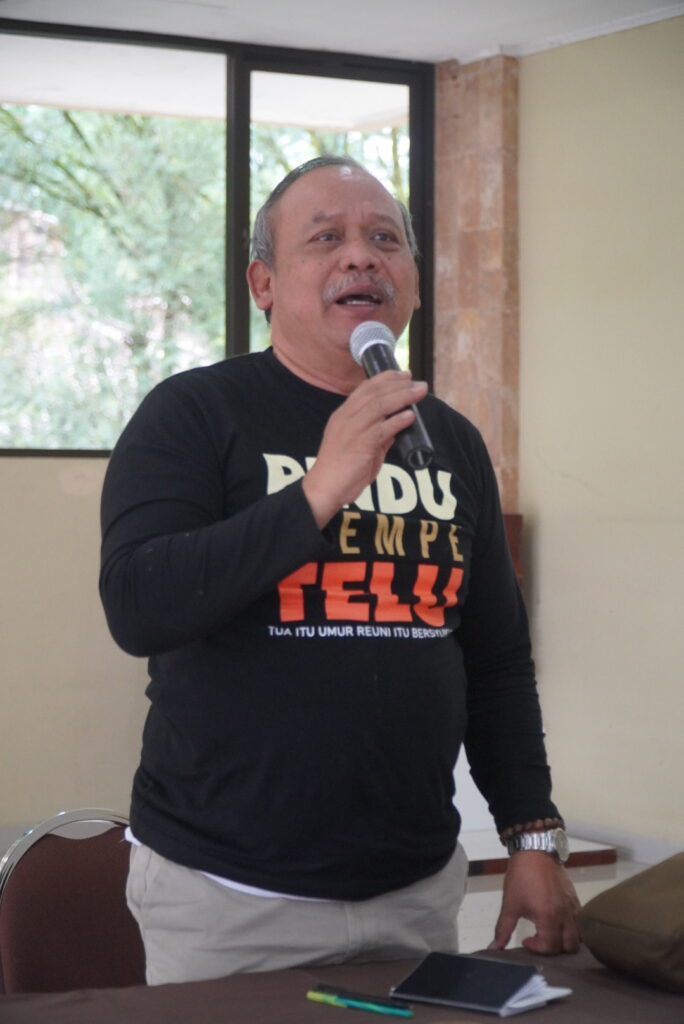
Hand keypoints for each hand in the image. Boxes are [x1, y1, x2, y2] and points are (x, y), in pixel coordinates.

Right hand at [302, 370, 427, 527]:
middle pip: (374, 393)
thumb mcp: (359, 446)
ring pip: (379, 406)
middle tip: (416, 381)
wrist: (324, 487)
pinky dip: (397, 421)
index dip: (385, 379)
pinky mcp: (359, 445)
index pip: (364, 389)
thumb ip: (377, 435)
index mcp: (343, 415)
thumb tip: (397, 425)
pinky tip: (410, 415)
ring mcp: (352, 430)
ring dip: (402, 397)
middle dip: (398, 384)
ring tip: (419, 392)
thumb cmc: (341, 469)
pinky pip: (381, 429)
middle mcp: (346, 418)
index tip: (403, 374)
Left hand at [488, 852, 580, 954]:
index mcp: (549, 918)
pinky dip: (572, 929)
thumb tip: (493, 948)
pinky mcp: (576, 899)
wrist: (535, 851)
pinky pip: (580, 921)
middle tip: (539, 939)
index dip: (537, 949)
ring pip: (579, 936)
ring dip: (566, 941)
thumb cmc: (521, 877)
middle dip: (554, 949)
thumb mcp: (509, 904)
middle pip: (569, 947)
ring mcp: (573, 907)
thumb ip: (503, 929)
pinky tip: (559, 923)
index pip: (550, 947)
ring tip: (550, 933)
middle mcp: (565, 916)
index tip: (526, 939)